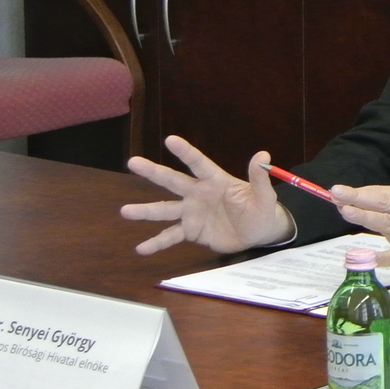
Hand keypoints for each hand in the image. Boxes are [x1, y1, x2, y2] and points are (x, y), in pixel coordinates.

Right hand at [123, 136, 291, 255]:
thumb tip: (263, 154)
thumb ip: (259, 178)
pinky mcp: (191, 231)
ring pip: (165, 210)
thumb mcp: (264, 196)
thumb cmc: (261, 210)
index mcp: (215, 181)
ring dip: (145, 211)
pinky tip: (141, 249)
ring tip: (125, 211)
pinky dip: (156, 243)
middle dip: (153, 172)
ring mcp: (192, 213)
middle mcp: (198, 193)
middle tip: (133, 162)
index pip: (198, 163)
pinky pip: (171, 236)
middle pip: (173, 181)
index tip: (170, 140)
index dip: (185, 152)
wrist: (258, 234)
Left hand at [328, 184, 389, 283]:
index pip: (384, 193)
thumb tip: (348, 203)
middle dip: (359, 197)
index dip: (360, 193)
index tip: (339, 193)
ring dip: (366, 216)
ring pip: (388, 223)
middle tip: (337, 192)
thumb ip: (382, 211)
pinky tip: (366, 256)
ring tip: (345, 211)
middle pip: (385, 203)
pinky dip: (381, 257)